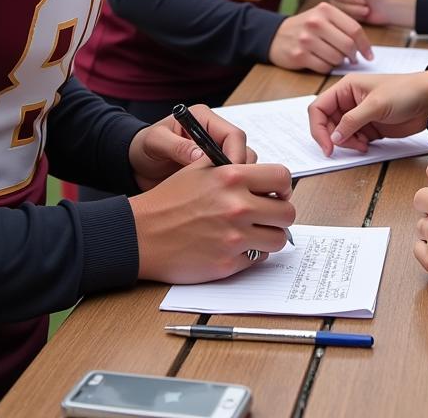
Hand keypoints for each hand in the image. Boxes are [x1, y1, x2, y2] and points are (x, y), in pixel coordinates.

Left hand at [129, 104, 256, 191]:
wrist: (136, 164)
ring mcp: (216, 152)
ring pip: (241, 167)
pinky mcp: (214, 169)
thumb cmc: (144, 147)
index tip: (228, 175)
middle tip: (225, 191)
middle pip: (243, 151)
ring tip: (216, 197)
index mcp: (204, 119)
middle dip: (238, 171)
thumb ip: (176, 146)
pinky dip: (227, 189)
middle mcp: (214, 134)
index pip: (234, 135)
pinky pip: (230, 179)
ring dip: (234, 182)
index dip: (235, 155)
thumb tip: (199, 155)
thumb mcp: (155, 142)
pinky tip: (213, 201)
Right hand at [130, 160, 294, 283]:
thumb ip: (233, 165)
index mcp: (232, 176)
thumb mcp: (199, 168)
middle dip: (278, 215)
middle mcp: (237, 206)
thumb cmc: (169, 200)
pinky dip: (250, 254)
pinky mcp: (226, 263)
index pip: (282, 178)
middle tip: (266, 216)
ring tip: (252, 233)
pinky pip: (257, 259)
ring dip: (268, 236)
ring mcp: (233, 237)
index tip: (276, 194)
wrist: (141, 235)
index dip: (282, 188)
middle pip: (287, 213)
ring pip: (277, 239)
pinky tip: (233, 246)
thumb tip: (261, 170)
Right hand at [269, 1, 373, 72]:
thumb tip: (364, 46)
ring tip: (333, 57)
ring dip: (339, 62)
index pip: (354, 29)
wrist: (275, 35)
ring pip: (336, 58)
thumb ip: (342, 26)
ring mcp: (306, 39)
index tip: (369, 54)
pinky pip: (324, 67)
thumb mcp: (322, 16)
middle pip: (347, 45)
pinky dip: (327, 67)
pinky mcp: (299, 55)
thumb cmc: (304, 27)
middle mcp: (315, 22)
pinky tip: (322, 61)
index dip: (365, 45)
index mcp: (325, 10)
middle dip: (353, 56)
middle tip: (352, 59)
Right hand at [308, 69, 427, 154]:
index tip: (326, 144)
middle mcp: (349, 101)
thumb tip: (334, 137)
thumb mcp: (376, 104)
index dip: (318, 127)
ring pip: (339, 134)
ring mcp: (359, 115)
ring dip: (346, 143)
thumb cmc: (405, 91)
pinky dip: (356, 145)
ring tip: (361, 144)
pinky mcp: (368, 127)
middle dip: (334, 137)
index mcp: (346, 88)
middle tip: (343, 147)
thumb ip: (352, 121)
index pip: (319, 107)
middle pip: (327, 123)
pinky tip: (366, 145)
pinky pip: (353, 139)